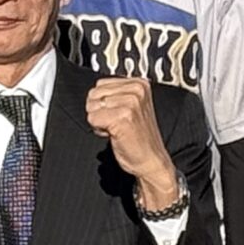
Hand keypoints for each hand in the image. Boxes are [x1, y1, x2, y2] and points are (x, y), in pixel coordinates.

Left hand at [86, 76, 180, 210]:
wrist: (151, 160)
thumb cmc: (140, 138)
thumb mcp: (132, 107)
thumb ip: (115, 94)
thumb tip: (93, 92)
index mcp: (139, 84)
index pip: (100, 84)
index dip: (103, 103)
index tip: (118, 114)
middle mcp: (136, 90)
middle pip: (94, 94)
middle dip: (100, 111)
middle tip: (117, 123)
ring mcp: (130, 103)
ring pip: (92, 106)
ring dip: (100, 120)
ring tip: (117, 128)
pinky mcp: (123, 117)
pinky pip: (92, 118)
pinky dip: (99, 130)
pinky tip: (114, 134)